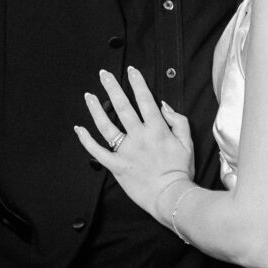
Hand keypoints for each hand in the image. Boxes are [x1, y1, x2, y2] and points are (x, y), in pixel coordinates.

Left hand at [75, 66, 193, 220]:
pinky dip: (86, 140)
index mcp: (157, 129)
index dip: (137, 83)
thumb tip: (163, 105)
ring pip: (106, 126)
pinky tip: (79, 129)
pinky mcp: (116, 166)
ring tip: (88, 95)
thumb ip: (178, 121)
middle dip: (112, 88)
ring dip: (96, 109)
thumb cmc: (181, 171)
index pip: (145, 100)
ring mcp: (126, 151)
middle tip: (103, 74)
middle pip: (122, 107)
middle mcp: (139, 137)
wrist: (171, 197)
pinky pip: (98, 152)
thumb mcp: (188, 142)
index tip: (131, 71)